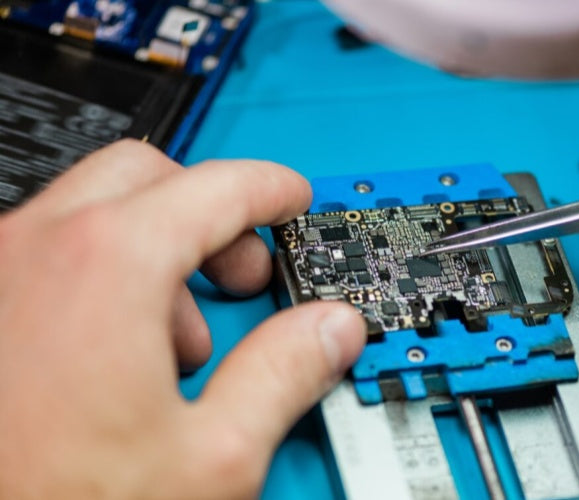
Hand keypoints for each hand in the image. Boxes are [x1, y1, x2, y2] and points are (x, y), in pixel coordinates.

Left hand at [0, 140, 365, 497]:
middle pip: (143, 178)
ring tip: (177, 344)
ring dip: (149, 253)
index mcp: (104, 268)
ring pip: (88, 217)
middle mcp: (31, 253)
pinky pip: (44, 261)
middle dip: (207, 214)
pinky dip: (96, 280)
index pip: (213, 188)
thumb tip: (327, 332)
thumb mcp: (212, 456)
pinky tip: (114, 360)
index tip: (288, 200)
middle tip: (242, 272)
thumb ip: (284, 375)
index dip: (269, 191)